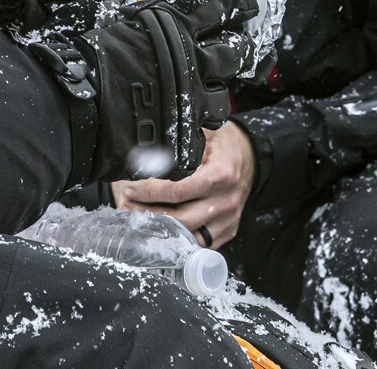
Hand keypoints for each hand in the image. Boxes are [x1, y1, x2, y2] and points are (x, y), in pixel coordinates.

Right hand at [33, 0, 257, 184]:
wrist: (65, 111)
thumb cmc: (79, 62)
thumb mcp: (109, 23)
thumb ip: (130, 17)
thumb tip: (122, 1)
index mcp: (174, 27)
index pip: (220, 4)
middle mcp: (190, 65)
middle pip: (234, 55)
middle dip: (236, 52)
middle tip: (233, 52)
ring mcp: (189, 107)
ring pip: (222, 104)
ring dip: (211, 100)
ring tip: (199, 101)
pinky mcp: (181, 145)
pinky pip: (198, 144)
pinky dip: (187, 142)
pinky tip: (174, 138)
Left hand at [112, 122, 255, 247]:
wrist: (249, 158)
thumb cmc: (223, 144)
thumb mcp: (206, 132)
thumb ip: (181, 141)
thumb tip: (149, 145)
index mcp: (221, 174)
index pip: (177, 190)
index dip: (149, 192)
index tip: (130, 188)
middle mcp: (226, 201)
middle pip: (179, 218)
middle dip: (148, 214)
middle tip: (127, 207)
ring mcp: (228, 219)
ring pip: (187, 235)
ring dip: (159, 230)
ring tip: (138, 220)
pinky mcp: (227, 231)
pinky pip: (199, 243)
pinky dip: (178, 239)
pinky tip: (160, 230)